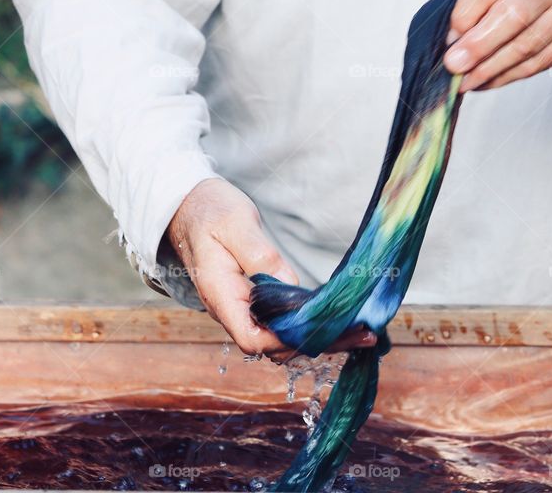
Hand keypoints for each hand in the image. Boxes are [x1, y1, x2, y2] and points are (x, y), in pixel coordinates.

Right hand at [168, 178, 376, 361]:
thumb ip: (259, 254)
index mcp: (220, 294)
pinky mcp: (254, 301)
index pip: (252, 338)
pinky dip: (309, 324)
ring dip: (318, 337)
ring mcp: (242, 307)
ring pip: (281, 338)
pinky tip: (336, 318)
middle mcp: (231, 309)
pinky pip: (281, 323)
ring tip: (360, 330)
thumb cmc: (208, 210)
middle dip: (318, 342)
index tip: (327, 330)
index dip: (287, 341)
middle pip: (274, 345)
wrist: (188, 207)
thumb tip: (288, 284)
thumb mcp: (234, 223)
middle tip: (363, 333)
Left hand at [443, 0, 551, 91]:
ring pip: (523, 47)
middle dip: (478, 44)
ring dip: (489, 68)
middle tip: (453, 63)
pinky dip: (507, 76)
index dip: (465, 14)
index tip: (449, 35)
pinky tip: (487, 81)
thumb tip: (454, 33)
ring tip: (463, 80)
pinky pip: (535, 64)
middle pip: (511, 16)